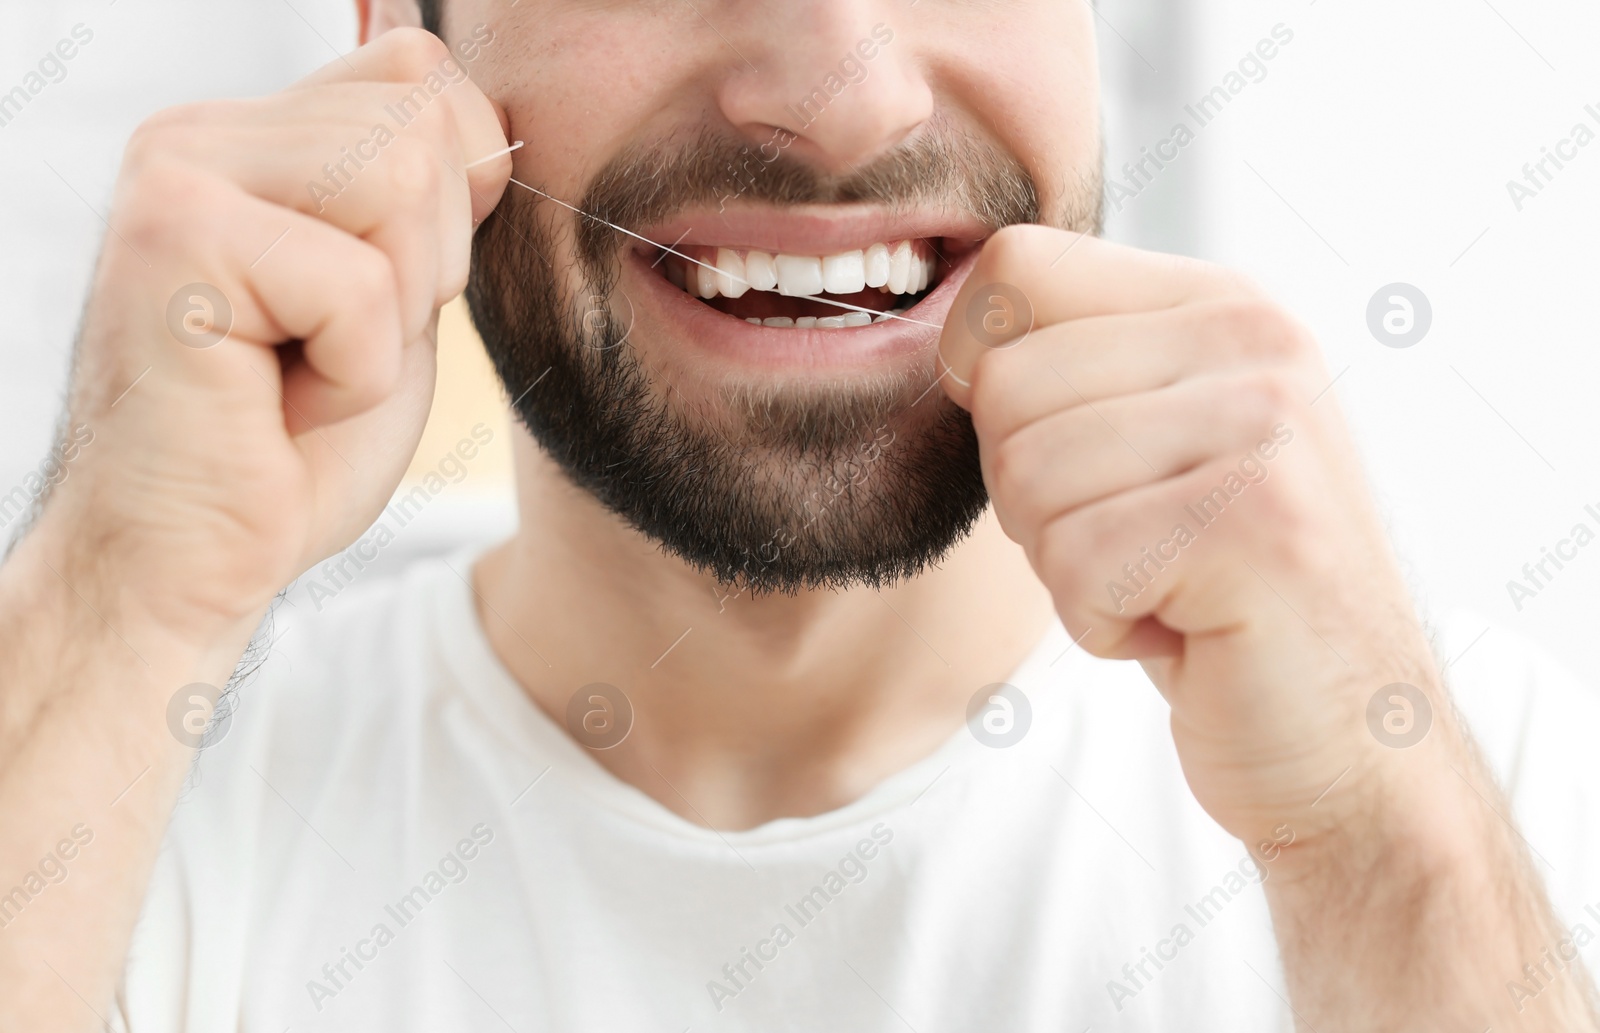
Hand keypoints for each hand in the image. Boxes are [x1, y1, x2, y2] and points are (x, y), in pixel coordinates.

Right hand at [36, 28, 510, 641]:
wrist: (190, 563)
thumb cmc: (292, 448)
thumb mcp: (393, 300)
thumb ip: (422, 192)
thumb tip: (463, 90)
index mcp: (252, 137)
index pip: (419, 73)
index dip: (457, 192)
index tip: (388, 294)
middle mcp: (200, 133)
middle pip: (422, 127)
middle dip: (427, 267)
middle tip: (335, 348)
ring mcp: (178, 172)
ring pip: (400, 182)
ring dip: (392, 316)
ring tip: (307, 366)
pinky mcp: (176, 236)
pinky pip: (363, 285)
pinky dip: (355, 374)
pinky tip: (281, 403)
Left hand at [938, 226, 1443, 845]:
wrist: (1348, 741)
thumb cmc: (1216, 598)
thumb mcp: (1151, 449)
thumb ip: (1073, 371)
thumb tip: (951, 342)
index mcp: (1220, 303)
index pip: (1013, 271)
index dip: (981, 376)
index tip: (1055, 457)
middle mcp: (1254, 338)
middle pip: (1002, 386)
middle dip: (1031, 499)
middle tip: (1134, 546)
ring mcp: (1268, 426)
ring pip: (1027, 478)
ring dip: (1069, 568)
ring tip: (1166, 585)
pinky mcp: (1262, 524)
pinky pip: (1076, 565)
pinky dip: (1103, 624)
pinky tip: (1185, 629)